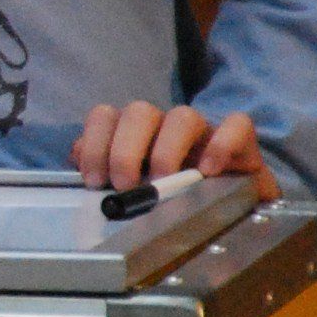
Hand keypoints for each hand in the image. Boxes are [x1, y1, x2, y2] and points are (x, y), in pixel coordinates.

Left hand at [73, 100, 267, 191]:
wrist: (233, 204)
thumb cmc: (176, 194)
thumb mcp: (134, 187)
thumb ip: (103, 168)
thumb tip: (75, 156)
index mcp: (135, 133)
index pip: (105, 116)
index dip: (94, 143)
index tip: (94, 179)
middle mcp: (165, 125)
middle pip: (139, 113)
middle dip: (124, 150)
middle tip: (124, 184)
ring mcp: (204, 130)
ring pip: (183, 116)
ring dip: (166, 150)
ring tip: (162, 181)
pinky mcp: (241, 140)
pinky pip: (235, 125)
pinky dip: (221, 145)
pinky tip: (208, 171)